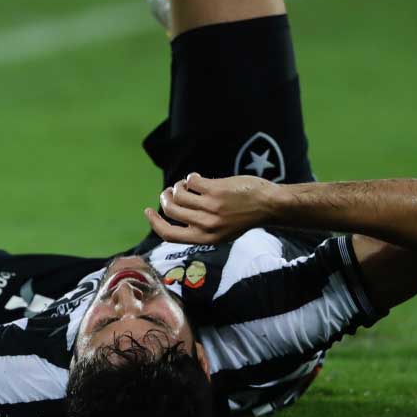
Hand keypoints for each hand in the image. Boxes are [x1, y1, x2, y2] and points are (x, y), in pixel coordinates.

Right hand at [144, 173, 278, 243]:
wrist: (269, 205)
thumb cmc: (244, 217)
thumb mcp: (221, 232)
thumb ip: (199, 227)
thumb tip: (173, 213)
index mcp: (205, 238)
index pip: (169, 234)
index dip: (154, 223)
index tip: (148, 211)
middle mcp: (206, 225)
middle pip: (171, 211)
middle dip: (165, 198)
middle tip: (168, 192)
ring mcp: (211, 208)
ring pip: (178, 195)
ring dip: (177, 186)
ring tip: (185, 184)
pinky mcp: (216, 191)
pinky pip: (191, 181)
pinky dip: (190, 177)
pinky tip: (197, 178)